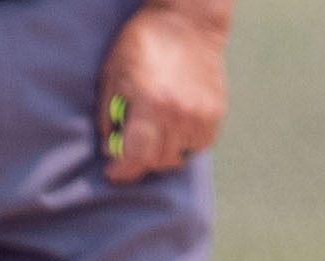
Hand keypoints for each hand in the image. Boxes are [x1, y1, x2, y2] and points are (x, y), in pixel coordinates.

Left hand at [98, 2, 230, 184]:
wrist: (187, 22)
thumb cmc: (144, 43)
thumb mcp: (114, 73)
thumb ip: (109, 113)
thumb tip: (110, 147)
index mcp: (149, 104)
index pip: (136, 156)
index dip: (123, 170)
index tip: (115, 173)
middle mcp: (178, 115)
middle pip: (158, 161)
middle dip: (141, 160)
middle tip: (132, 149)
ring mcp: (200, 116)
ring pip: (179, 157)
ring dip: (163, 152)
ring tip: (155, 133)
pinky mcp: (215, 115)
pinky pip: (198, 147)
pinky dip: (184, 144)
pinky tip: (174, 126)